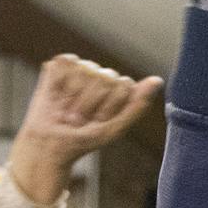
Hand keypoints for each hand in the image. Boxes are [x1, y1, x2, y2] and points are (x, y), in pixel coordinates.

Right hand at [7, 56, 161, 205]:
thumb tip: (157, 80)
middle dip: (89, 102)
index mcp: (120, 89)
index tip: (99, 120)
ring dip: (72, 96)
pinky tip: (57, 95)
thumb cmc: (84, 139)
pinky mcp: (60, 65)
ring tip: (68, 110)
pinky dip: (58, 83)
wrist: (49, 144)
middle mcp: (102, 75)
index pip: (122, 85)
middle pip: (103, 78)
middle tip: (80, 118)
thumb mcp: (114, 129)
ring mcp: (82, 69)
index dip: (108, 106)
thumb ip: (137, 106)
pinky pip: (65, 63)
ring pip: (84, 69)